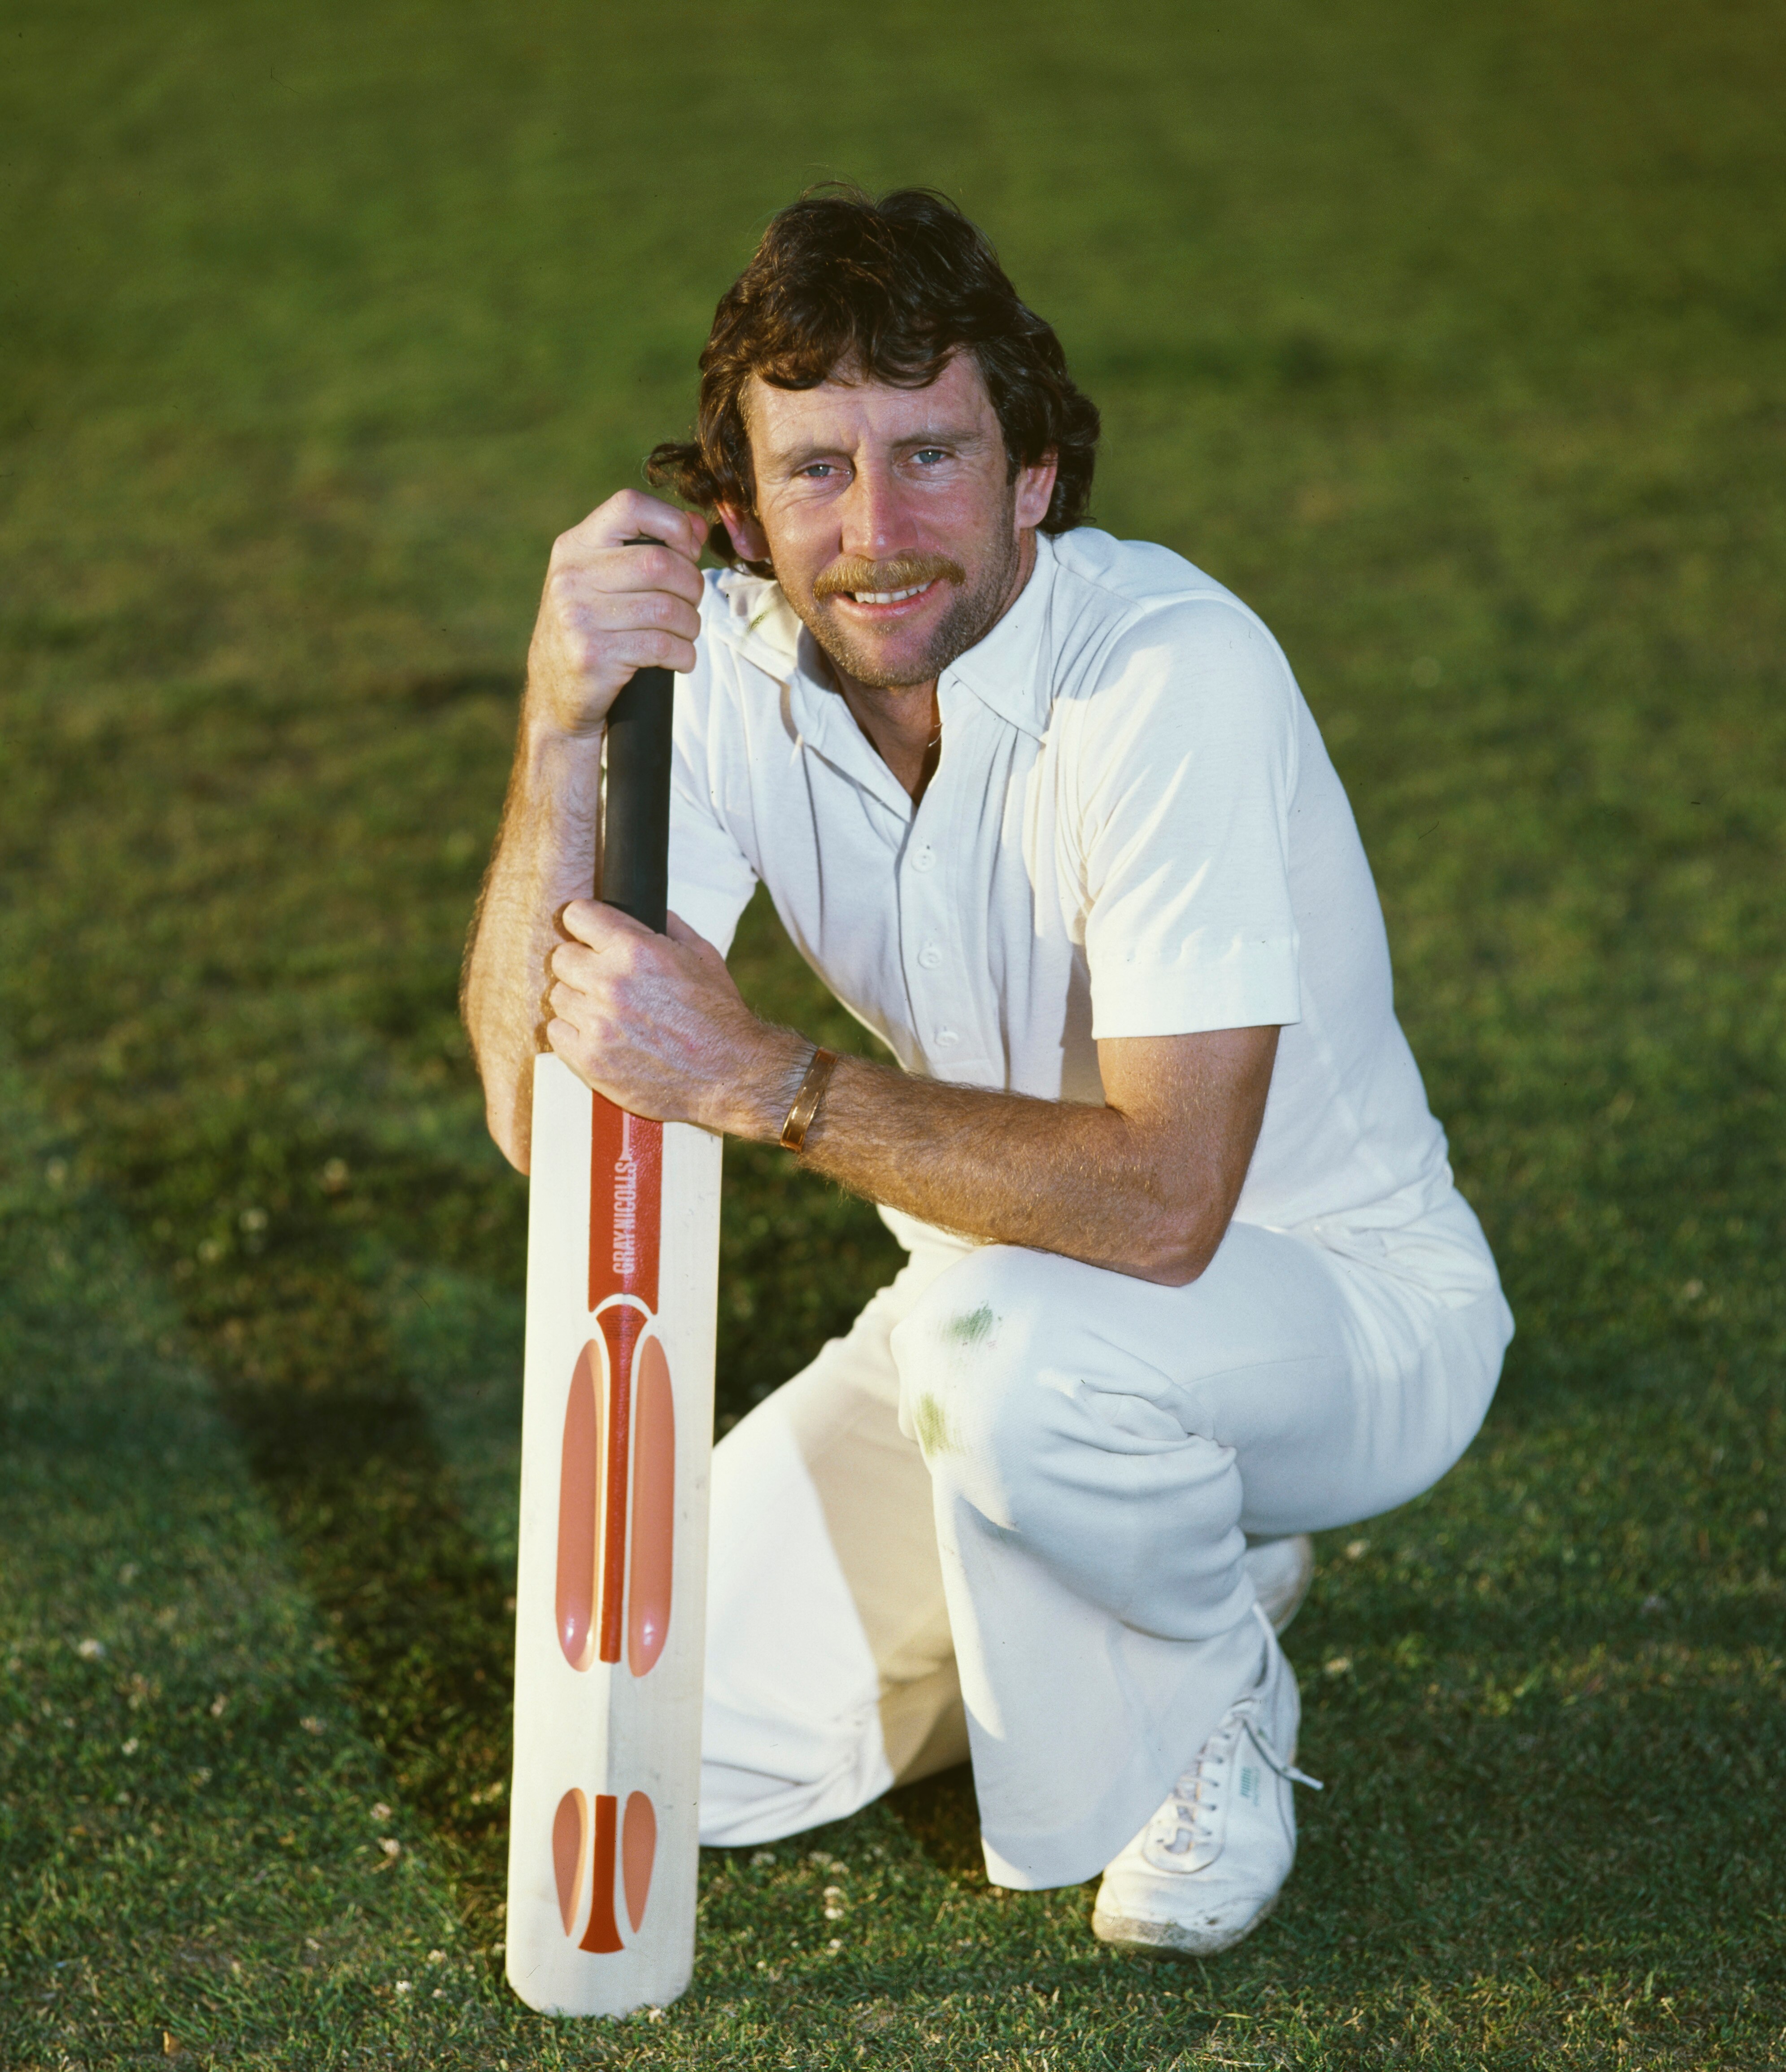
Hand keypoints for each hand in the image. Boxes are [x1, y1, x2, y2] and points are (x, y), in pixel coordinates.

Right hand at [524, 490, 710, 740]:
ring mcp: (579, 616)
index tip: (687, 550)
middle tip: (691, 604)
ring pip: (668, 609)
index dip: (673, 523)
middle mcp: (572, 576)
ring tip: (685, 634)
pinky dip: (684, 655)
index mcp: (575, 546)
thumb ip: (648, 546)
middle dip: (692, 586)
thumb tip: (698, 524)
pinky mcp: (593, 655)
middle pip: (660, 563)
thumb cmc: (593, 630)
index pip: (630, 506)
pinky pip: (662, 647)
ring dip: (691, 625)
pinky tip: (679, 659)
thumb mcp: (606, 580)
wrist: (557, 696)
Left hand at [545, 904, 805, 1136]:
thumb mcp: (703, 956)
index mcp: (637, 950)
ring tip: (605, 1013)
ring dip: (578, 1002)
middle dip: (581, 965)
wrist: (730, 1074)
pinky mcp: (591, 1060)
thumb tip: (648, 912)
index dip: (585, 924)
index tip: (590, 936)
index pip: (576, 915)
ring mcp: (598, 1024)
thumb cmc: (718, 1016)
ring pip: (557, 996)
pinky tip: (599, 1037)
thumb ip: (669, 927)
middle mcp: (612, 983)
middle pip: (561, 957)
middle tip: (602, 980)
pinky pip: (556, 1033)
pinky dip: (572, 1034)